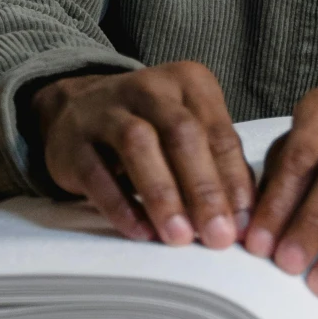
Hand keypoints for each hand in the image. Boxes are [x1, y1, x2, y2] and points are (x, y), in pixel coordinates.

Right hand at [31, 63, 256, 249]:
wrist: (76, 109)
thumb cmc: (150, 125)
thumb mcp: (188, 129)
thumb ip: (216, 164)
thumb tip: (244, 218)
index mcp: (189, 82)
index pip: (219, 132)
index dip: (234, 180)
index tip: (244, 223)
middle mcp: (150, 88)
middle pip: (182, 134)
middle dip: (203, 189)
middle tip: (218, 235)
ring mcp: (106, 110)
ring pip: (138, 145)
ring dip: (162, 194)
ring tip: (180, 236)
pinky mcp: (73, 140)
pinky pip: (97, 173)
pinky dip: (121, 205)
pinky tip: (141, 231)